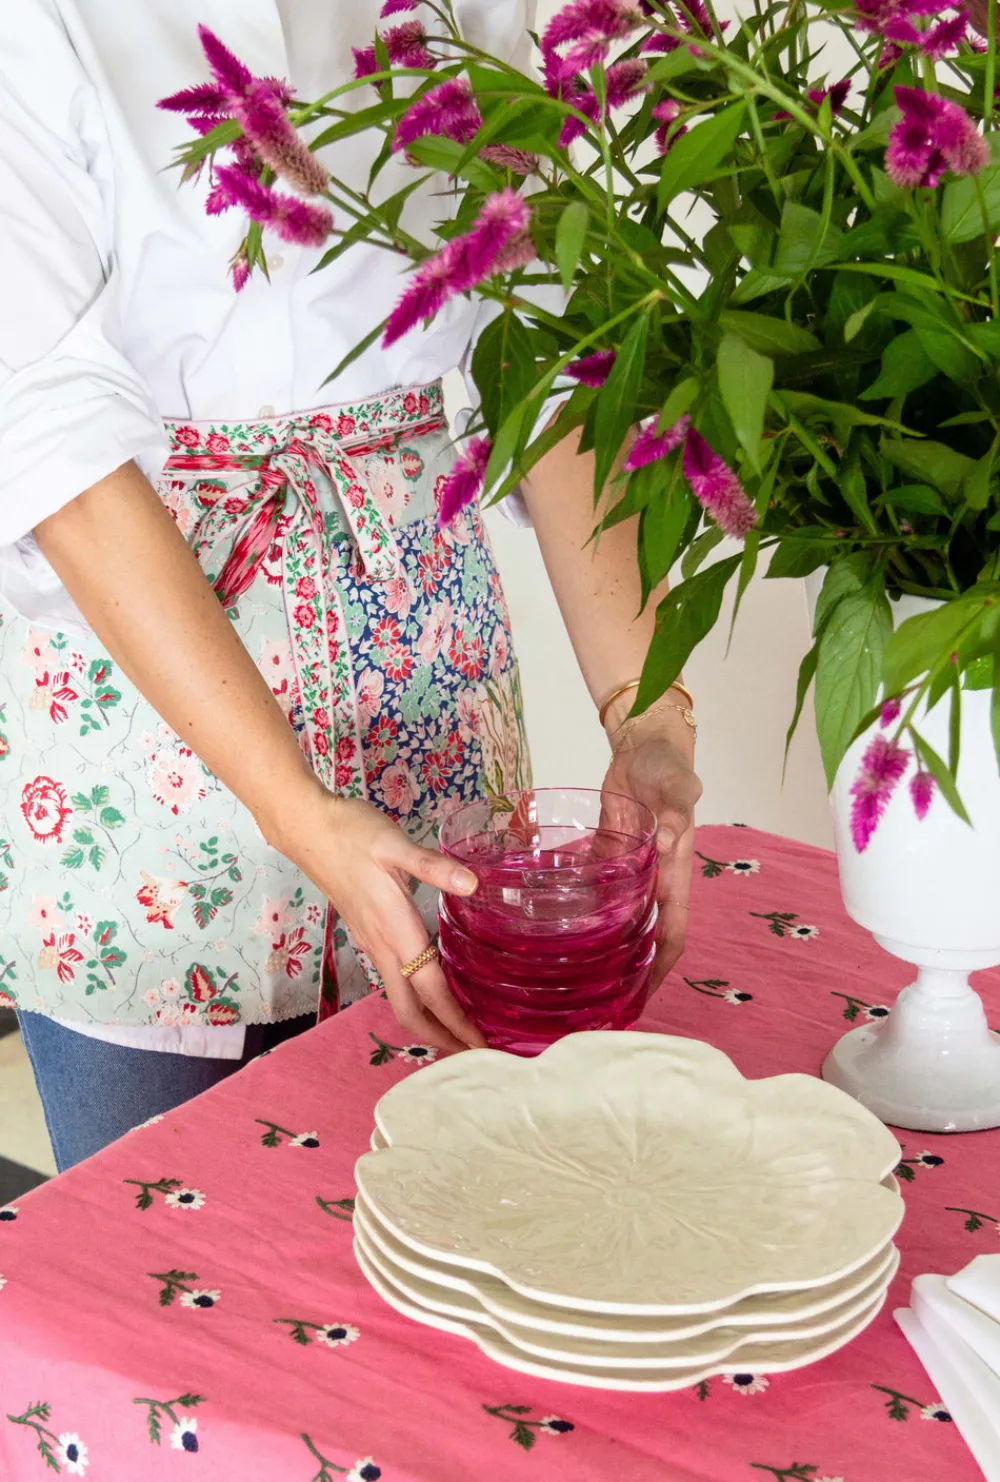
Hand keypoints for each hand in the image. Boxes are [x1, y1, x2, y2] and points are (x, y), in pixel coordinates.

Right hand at [266, 783, 485, 1052]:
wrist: (308, 828)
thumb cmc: (352, 833)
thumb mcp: (395, 844)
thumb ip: (433, 867)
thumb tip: (472, 884)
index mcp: (395, 930)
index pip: (431, 990)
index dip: (456, 1021)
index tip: (480, 1046)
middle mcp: (382, 945)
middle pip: (410, 1010)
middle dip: (440, 1037)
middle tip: (473, 1053)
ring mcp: (372, 942)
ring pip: (399, 997)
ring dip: (428, 1020)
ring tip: (459, 1030)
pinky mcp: (367, 933)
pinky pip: (394, 979)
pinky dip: (416, 997)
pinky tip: (433, 989)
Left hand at [601, 717, 700, 990]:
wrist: (647, 740)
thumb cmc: (667, 762)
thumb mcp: (677, 781)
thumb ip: (677, 805)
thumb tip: (667, 838)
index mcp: (674, 871)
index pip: (672, 931)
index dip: (660, 967)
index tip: (642, 996)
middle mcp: (653, 878)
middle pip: (644, 937)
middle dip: (630, 972)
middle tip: (601, 1004)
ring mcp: (629, 869)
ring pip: (618, 919)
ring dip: (604, 948)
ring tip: (575, 977)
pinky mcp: (607, 855)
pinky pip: (594, 891)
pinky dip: (580, 911)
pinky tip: (553, 928)